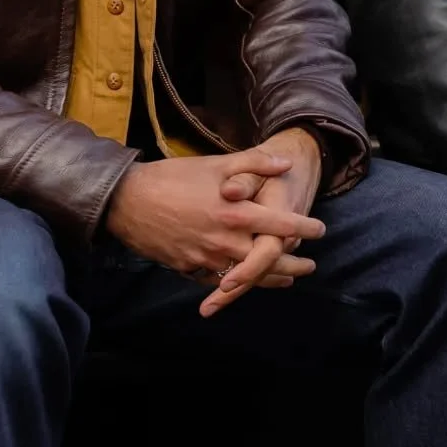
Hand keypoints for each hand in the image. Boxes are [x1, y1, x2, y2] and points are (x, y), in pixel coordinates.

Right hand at [105, 147, 325, 302]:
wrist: (126, 201)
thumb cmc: (172, 177)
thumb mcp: (215, 164)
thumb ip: (254, 164)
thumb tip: (286, 164)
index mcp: (236, 212)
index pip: (282, 224)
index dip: (305, 228)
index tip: (320, 229)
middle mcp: (226, 240)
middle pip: (271, 260)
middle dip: (294, 264)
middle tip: (310, 265)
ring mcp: (208, 259)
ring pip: (249, 276)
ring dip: (272, 279)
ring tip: (288, 278)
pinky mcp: (190, 269)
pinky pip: (220, 281)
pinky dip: (239, 283)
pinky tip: (249, 281)